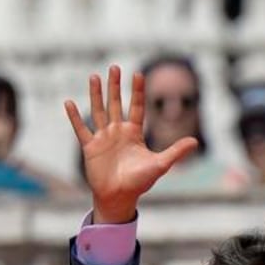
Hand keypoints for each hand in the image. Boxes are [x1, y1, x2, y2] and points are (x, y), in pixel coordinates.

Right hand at [64, 65, 196, 223]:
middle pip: (116, 104)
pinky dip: (75, 117)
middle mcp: (118, 131)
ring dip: (96, 94)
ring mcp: (103, 138)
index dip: (137, 91)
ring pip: (99, 111)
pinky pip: (81, 129)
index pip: (137, 107)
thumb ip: (175, 151)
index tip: (138, 73)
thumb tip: (195, 141)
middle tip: (114, 67)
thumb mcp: (160, 165)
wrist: (120, 197)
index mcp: (134, 133)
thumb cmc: (140, 182)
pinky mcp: (90, 147)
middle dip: (115, 86)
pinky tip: (68, 103)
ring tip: (94, 77)